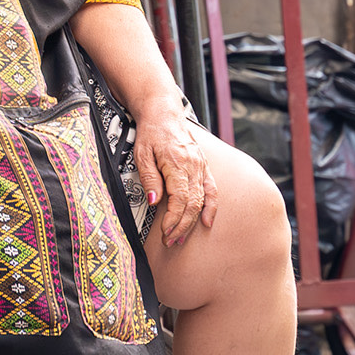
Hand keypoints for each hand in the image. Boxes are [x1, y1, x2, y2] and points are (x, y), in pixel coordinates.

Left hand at [130, 103, 218, 248]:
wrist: (163, 113)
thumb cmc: (151, 132)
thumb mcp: (142, 154)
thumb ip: (149, 179)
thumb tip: (153, 201)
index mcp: (178, 164)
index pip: (180, 200)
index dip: (173, 219)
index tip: (165, 232)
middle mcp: (193, 167)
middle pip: (192, 204)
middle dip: (182, 226)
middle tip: (170, 241)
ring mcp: (201, 167)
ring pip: (202, 200)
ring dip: (193, 221)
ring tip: (182, 237)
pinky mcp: (203, 166)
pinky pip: (212, 190)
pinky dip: (211, 207)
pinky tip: (207, 221)